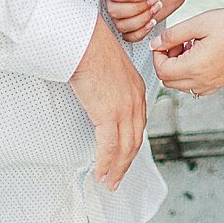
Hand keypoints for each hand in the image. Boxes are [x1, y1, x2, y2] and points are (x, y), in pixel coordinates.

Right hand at [69, 16, 147, 190]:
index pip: (138, 125)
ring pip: (124, 148)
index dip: (131, 145)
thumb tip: (102, 97)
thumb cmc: (92, 49)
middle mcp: (135, 100)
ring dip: (116, 168)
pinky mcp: (109, 114)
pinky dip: (105, 163)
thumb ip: (113, 86)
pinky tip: (100, 173)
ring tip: (109, 181)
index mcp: (137, 89)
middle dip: (126, 162)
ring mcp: (124, 108)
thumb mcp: (111, 69)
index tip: (124, 157)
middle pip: (134, 140)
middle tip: (117, 178)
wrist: (85, 41)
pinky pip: (108, 147)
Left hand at [152, 8, 223, 96]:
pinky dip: (190, 73)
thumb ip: (173, 35)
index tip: (165, 41)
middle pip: (168, 81)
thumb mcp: (198, 23)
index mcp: (194, 67)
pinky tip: (200, 55)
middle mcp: (201, 81)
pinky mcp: (218, 84)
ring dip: (178, 68)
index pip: (161, 70)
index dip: (158, 54)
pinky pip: (194, 86)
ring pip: (180, 85)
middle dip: (167, 61)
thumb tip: (156, 43)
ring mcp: (211, 85)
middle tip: (178, 42)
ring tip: (190, 47)